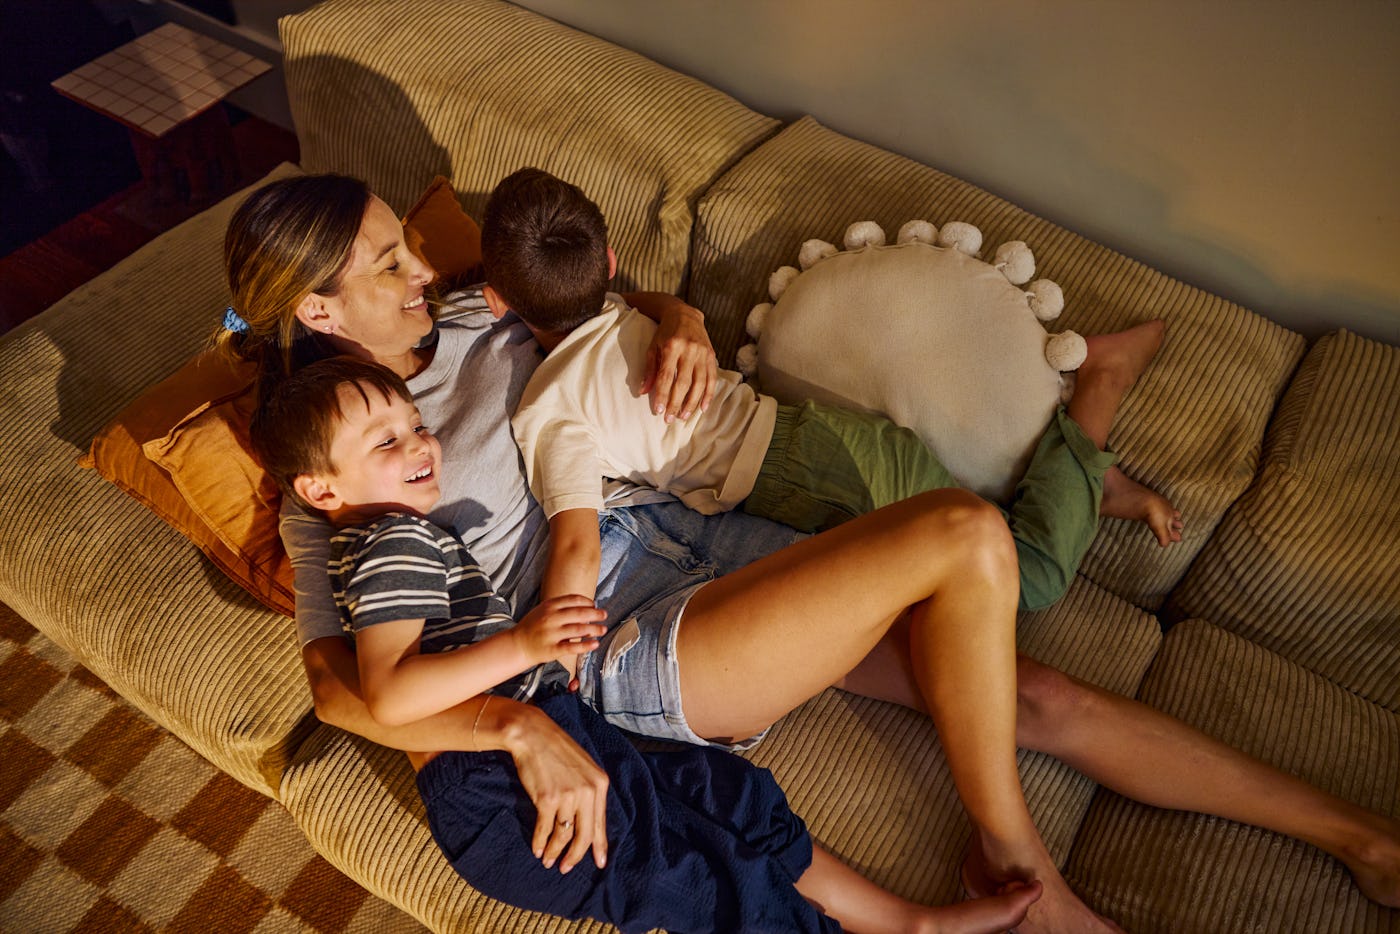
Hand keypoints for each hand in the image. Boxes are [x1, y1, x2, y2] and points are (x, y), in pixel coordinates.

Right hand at [504, 705, 610, 871]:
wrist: (533, 735)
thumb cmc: (557, 751)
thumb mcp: (583, 769)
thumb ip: (589, 793)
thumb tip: (588, 824)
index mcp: (600, 784)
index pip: (600, 824)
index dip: (599, 847)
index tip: (598, 863)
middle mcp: (587, 791)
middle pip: (584, 835)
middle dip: (575, 856)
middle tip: (566, 868)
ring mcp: (567, 796)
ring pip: (563, 835)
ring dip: (554, 852)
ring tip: (548, 860)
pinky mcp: (546, 799)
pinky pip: (544, 829)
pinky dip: (539, 842)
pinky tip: (537, 849)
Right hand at [511, 594, 606, 667]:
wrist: (517, 645)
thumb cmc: (533, 626)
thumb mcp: (543, 610)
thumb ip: (560, 606)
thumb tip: (586, 606)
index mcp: (549, 606)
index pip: (573, 600)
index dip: (587, 602)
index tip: (594, 605)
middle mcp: (551, 618)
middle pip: (580, 613)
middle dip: (595, 614)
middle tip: (604, 615)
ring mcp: (551, 634)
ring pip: (579, 629)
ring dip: (595, 629)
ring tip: (603, 629)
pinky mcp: (552, 649)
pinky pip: (572, 647)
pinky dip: (586, 645)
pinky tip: (595, 644)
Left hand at [642, 299, 715, 421]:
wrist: (685, 315)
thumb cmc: (665, 333)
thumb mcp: (653, 347)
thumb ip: (650, 369)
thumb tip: (643, 392)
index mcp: (672, 347)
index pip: (666, 376)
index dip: (662, 395)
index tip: (658, 411)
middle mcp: (689, 350)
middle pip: (683, 383)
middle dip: (676, 403)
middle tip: (669, 419)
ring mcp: (703, 353)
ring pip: (699, 383)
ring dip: (691, 403)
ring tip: (683, 416)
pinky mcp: (712, 356)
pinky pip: (712, 379)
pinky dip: (708, 395)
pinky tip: (702, 408)